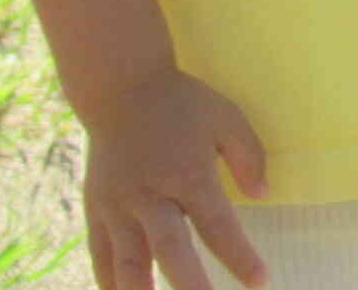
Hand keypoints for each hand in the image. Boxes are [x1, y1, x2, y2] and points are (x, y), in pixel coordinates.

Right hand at [80, 68, 268, 289]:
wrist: (120, 88)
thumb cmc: (181, 103)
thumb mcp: (225, 117)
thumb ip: (248, 155)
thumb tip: (262, 194)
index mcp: (188, 175)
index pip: (218, 226)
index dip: (239, 257)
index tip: (260, 281)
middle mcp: (151, 197)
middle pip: (171, 252)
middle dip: (191, 288)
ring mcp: (118, 207)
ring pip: (128, 263)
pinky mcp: (95, 210)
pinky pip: (101, 256)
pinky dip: (110, 282)